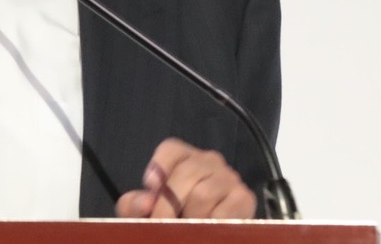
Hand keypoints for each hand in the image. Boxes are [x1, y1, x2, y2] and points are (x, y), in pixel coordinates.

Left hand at [115, 138, 256, 219]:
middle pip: (186, 172)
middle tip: (161, 225)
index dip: (159, 166)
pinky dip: (209, 225)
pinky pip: (223, 212)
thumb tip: (144, 203)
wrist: (213, 231)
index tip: (149, 186)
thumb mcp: (152, 210)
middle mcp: (210, 160)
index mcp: (186, 157)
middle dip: (168, 204)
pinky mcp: (244, 198)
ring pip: (203, 193)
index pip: (172, 149)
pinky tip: (205, 230)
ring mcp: (229, 178)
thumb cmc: (180, 216)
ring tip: (187, 228)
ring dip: (191, 218)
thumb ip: (136, 205)